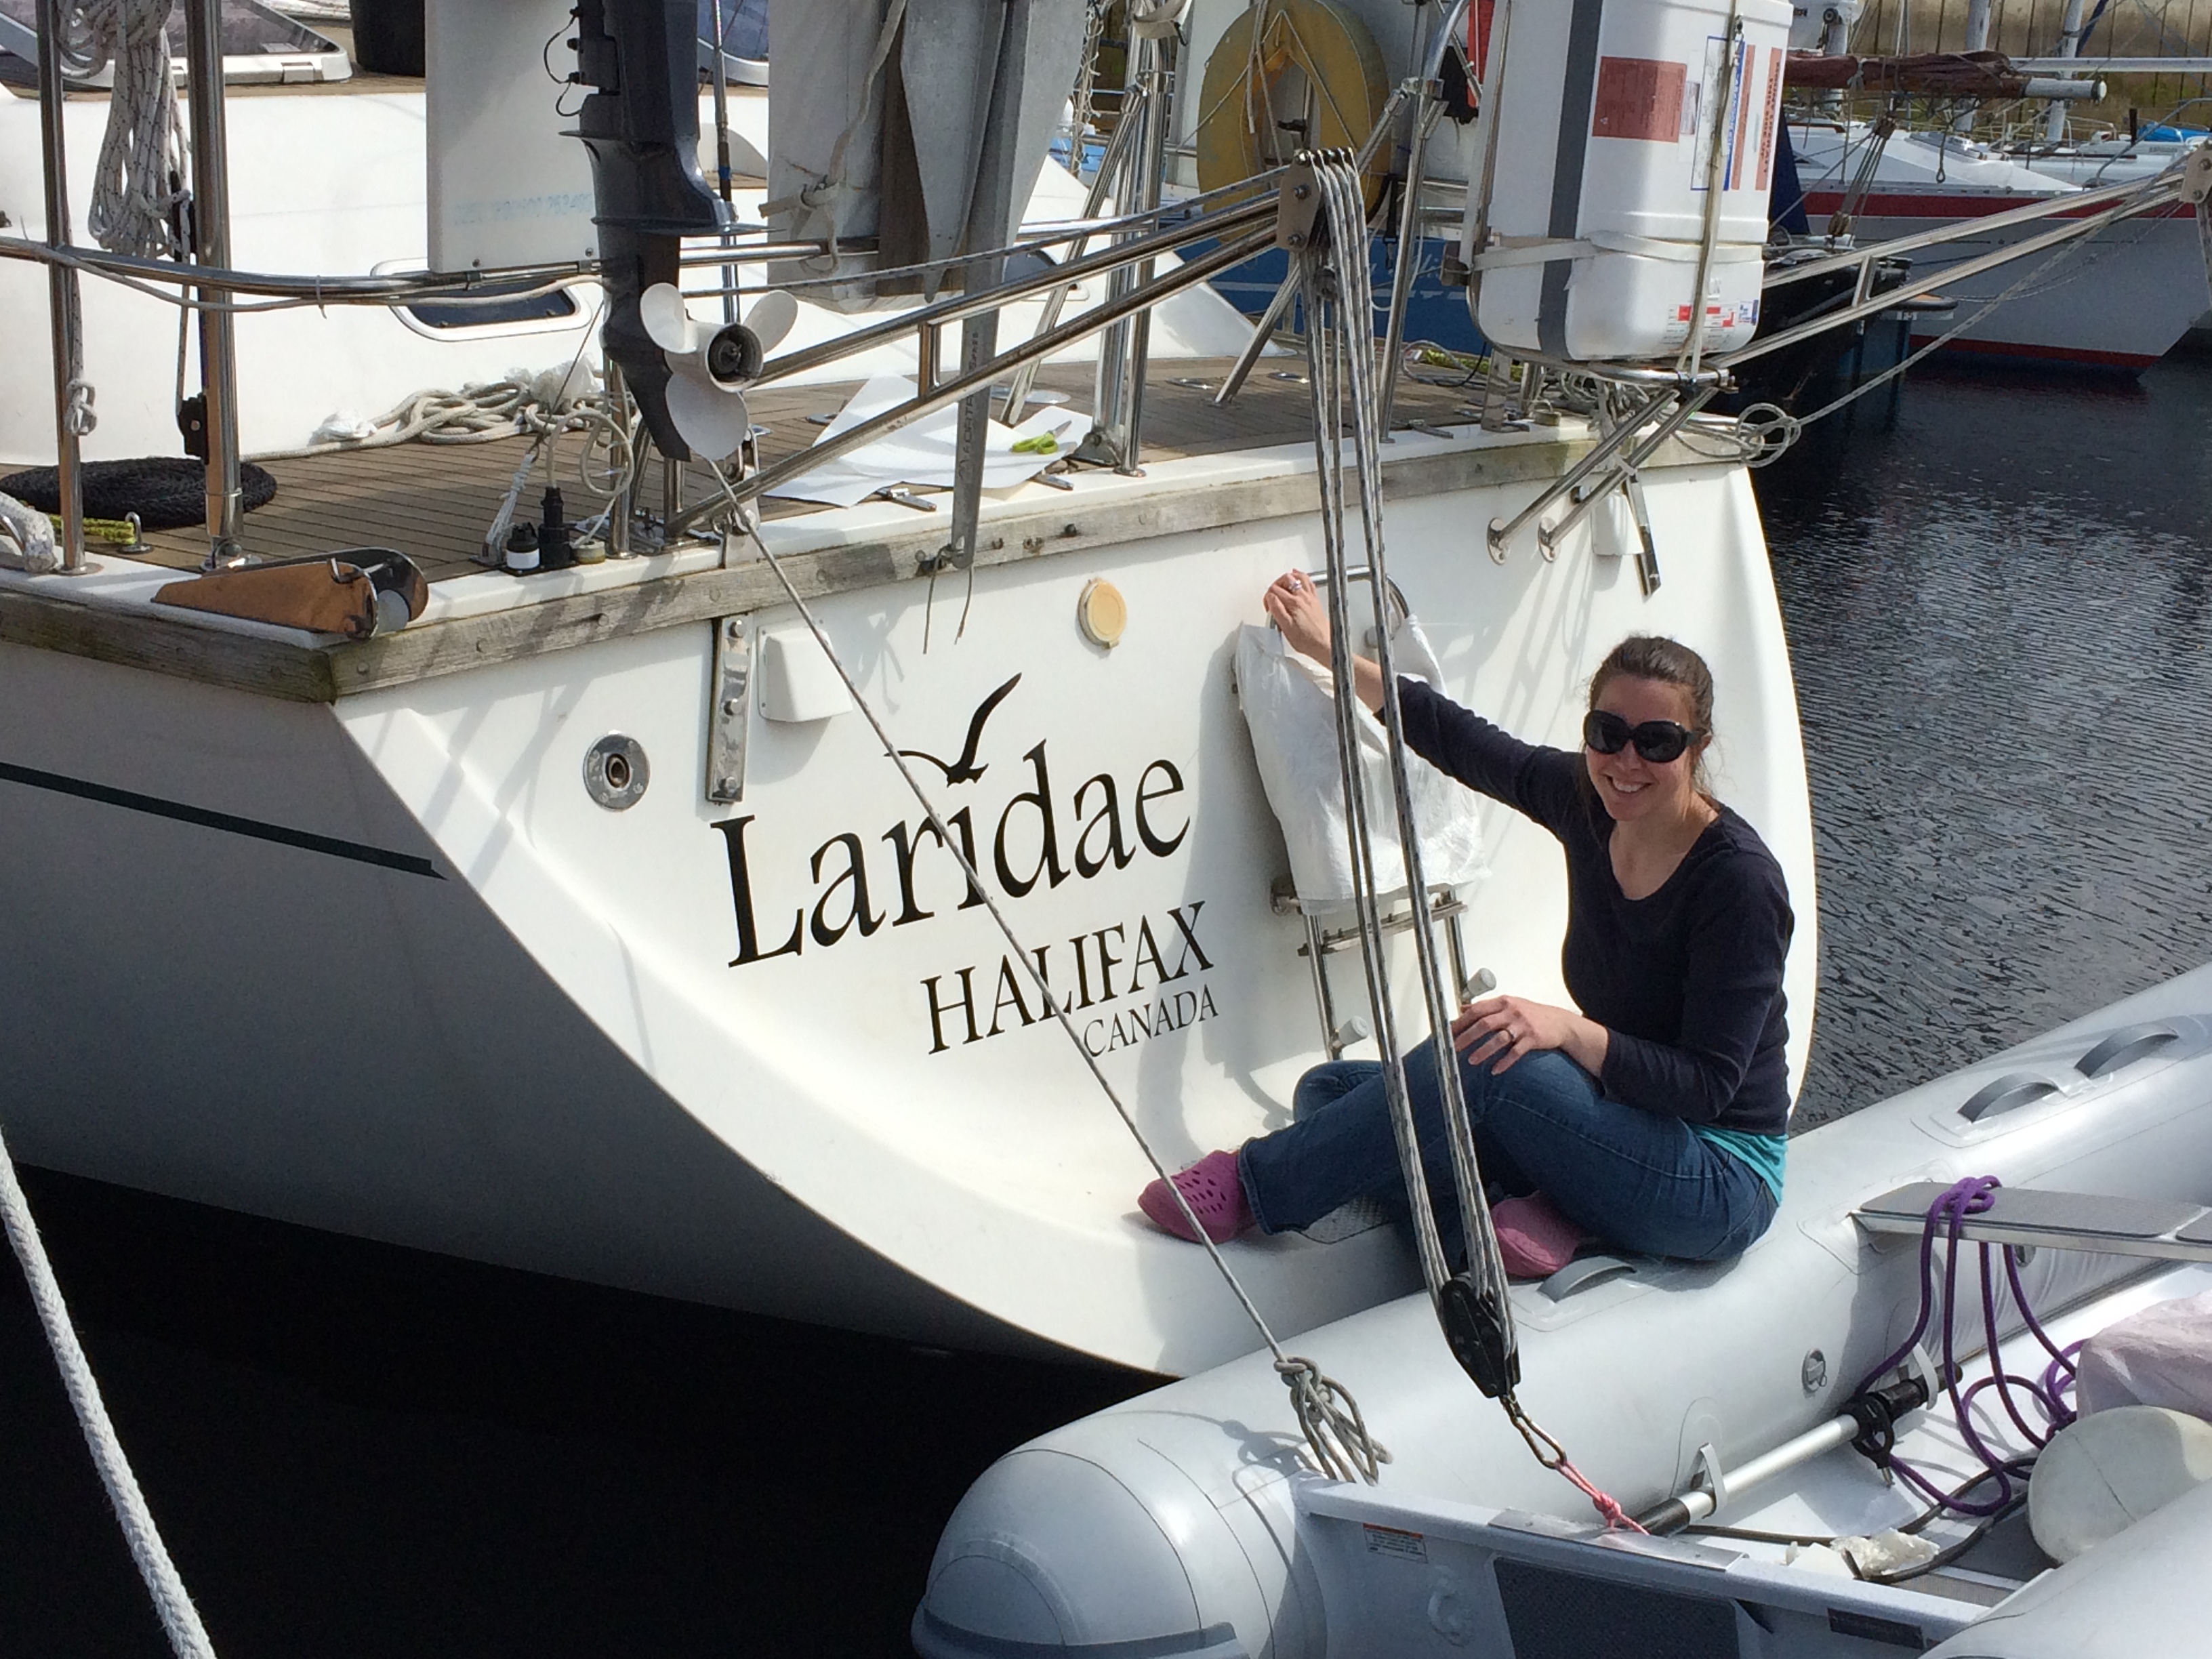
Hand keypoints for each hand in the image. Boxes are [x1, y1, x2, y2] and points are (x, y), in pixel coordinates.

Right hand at [1263, 570, 1331, 664]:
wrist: (1324, 644)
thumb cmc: (1306, 639)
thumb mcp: (1286, 627)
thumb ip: (1277, 610)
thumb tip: (1270, 597)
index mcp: (1293, 603)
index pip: (1274, 590)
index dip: (1267, 597)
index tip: (1268, 607)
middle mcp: (1303, 597)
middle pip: (1285, 579)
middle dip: (1275, 585)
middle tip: (1272, 597)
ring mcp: (1310, 597)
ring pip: (1298, 577)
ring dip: (1288, 577)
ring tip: (1282, 582)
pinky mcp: (1315, 600)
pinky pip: (1308, 582)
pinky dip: (1301, 576)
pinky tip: (1297, 576)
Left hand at [1451, 995, 1591, 1074]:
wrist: (1560, 1022)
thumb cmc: (1532, 1013)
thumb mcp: (1509, 1004)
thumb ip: (1487, 1006)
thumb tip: (1463, 1008)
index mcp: (1504, 1002)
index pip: (1478, 1010)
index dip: (1462, 1021)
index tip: (1449, 1032)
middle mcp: (1512, 1012)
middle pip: (1485, 1023)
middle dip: (1468, 1036)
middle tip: (1454, 1047)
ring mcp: (1523, 1025)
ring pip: (1499, 1038)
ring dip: (1484, 1050)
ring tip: (1472, 1061)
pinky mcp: (1533, 1039)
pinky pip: (1516, 1052)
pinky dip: (1505, 1061)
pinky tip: (1495, 1070)